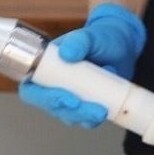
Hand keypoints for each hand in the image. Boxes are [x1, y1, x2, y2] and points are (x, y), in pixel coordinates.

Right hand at [17, 2, 146, 128]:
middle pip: (51, 107)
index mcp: (46, 67)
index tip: (65, 97)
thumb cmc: (100, 38)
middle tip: (83, 106)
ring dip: (82, 116)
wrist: (122, 46)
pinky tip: (105, 110)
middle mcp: (54, 85)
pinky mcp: (86, 105)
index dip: (43, 97)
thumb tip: (67, 53)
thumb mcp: (89, 35)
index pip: (32, 89)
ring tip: (100, 110)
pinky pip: (84, 119)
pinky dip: (93, 118)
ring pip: (68, 116)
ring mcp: (70, 97)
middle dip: (67, 110)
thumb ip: (78, 41)